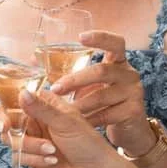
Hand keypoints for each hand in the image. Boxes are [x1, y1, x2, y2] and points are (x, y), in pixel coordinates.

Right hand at [11, 88, 124, 167]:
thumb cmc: (87, 143)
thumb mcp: (65, 122)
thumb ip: (42, 109)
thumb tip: (23, 93)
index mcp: (43, 103)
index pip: (15, 93)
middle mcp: (33, 118)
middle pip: (4, 116)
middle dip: (4, 124)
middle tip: (6, 128)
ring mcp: (30, 137)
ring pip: (10, 139)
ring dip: (29, 146)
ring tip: (51, 150)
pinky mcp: (29, 155)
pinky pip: (17, 156)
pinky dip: (34, 159)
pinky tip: (52, 160)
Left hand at [50, 30, 154, 154]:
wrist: (131, 131)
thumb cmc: (105, 102)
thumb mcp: (91, 85)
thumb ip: (71, 73)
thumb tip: (33, 59)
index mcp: (119, 62)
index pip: (115, 43)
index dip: (100, 37)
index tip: (80, 37)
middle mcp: (129, 74)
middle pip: (101, 71)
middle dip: (75, 80)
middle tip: (55, 89)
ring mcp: (134, 93)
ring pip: (101, 96)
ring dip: (79, 105)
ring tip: (62, 112)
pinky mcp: (134, 112)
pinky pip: (106, 115)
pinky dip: (90, 120)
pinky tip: (79, 125)